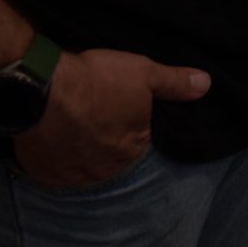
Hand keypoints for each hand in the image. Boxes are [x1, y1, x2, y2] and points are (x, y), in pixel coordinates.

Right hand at [12, 48, 209, 187]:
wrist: (41, 89)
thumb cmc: (96, 80)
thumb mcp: (142, 72)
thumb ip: (174, 83)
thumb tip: (206, 85)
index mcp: (133, 147)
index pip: (139, 140)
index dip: (129, 122)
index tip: (116, 108)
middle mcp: (106, 168)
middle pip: (110, 155)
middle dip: (105, 139)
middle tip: (93, 114)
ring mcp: (73, 175)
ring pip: (82, 164)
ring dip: (80, 150)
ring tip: (72, 126)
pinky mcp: (44, 174)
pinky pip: (53, 170)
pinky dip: (54, 157)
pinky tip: (52, 139)